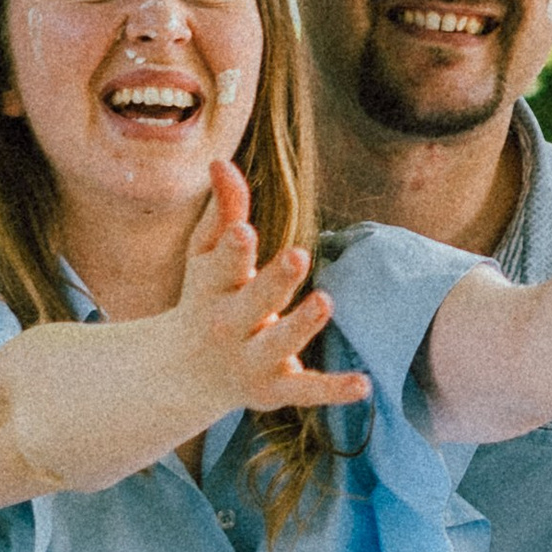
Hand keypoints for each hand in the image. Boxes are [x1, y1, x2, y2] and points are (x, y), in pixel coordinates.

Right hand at [176, 160, 373, 420]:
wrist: (187, 373)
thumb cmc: (207, 297)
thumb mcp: (206, 255)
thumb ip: (223, 210)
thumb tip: (222, 160)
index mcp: (211, 289)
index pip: (221, 265)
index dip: (233, 249)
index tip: (246, 230)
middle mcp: (229, 325)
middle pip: (252, 302)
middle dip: (273, 281)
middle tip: (298, 255)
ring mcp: (252, 360)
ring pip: (277, 344)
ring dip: (300, 325)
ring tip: (325, 301)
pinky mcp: (275, 390)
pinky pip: (306, 391)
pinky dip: (334, 390)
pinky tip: (364, 384)